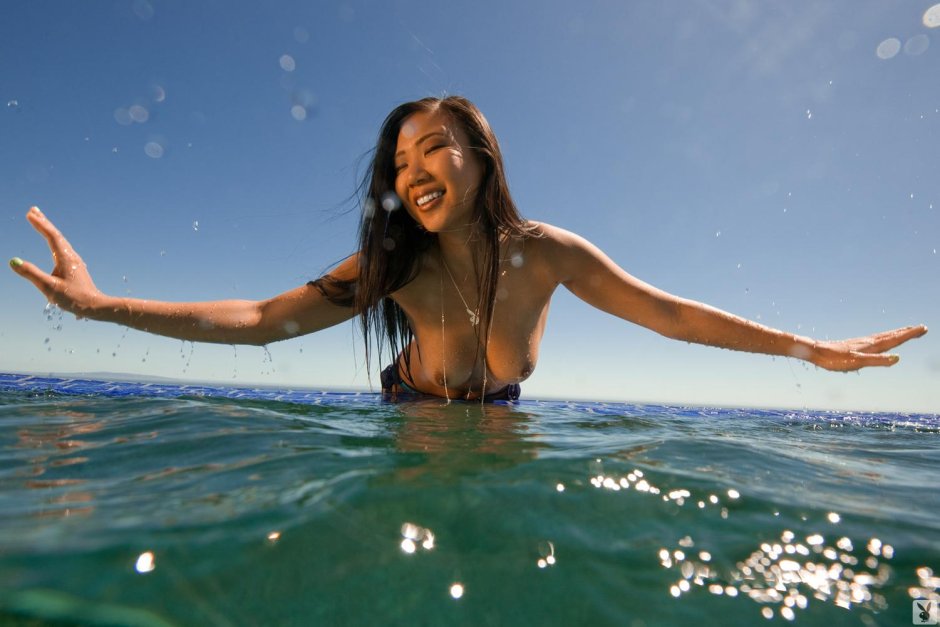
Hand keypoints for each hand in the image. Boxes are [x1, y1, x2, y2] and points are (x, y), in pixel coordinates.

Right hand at [9, 206, 104, 317]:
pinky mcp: (75, 268)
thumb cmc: (74, 298)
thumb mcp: (49, 288)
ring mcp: (74, 262)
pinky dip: (54, 240)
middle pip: (56, 235)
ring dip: (49, 230)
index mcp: (65, 258)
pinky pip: (62, 249)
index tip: (29, 214)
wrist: (95, 306)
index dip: (40, 224)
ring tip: (40, 222)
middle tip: (33, 210)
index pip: (51, 236)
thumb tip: (14, 262)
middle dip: (44, 222)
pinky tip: (53, 243)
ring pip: (60, 241)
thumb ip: (31, 274)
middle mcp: (71, 256)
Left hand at [808, 325, 927, 370]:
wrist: (816, 352)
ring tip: (907, 331)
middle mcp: (869, 342)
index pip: (895, 339)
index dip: (909, 335)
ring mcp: (862, 343)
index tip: (923, 328)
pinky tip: (881, 340)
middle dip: (907, 333)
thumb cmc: (835, 359)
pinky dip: (885, 338)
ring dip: (897, 334)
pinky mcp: (855, 345)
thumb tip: (897, 359)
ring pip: (884, 337)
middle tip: (921, 328)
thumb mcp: (857, 363)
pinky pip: (875, 340)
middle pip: (892, 336)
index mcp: (872, 346)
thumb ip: (877, 361)